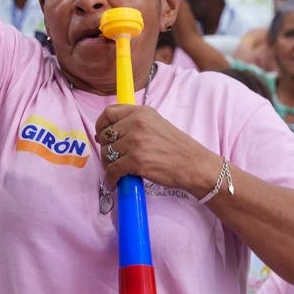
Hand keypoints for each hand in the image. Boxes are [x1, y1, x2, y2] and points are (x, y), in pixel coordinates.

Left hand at [95, 103, 221, 197]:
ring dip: (109, 164)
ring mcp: (136, 141)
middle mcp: (137, 123)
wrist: (193, 164)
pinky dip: (111, 178)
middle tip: (113, 157)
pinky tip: (115, 181)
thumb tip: (105, 134)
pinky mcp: (136, 160)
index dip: (101, 125)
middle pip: (106, 135)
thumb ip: (133, 123)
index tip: (101, 135)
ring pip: (107, 153)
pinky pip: (112, 169)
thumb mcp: (156, 123)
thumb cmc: (176, 147)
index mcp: (141, 112)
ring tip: (118, 170)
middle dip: (107, 148)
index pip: (109, 112)